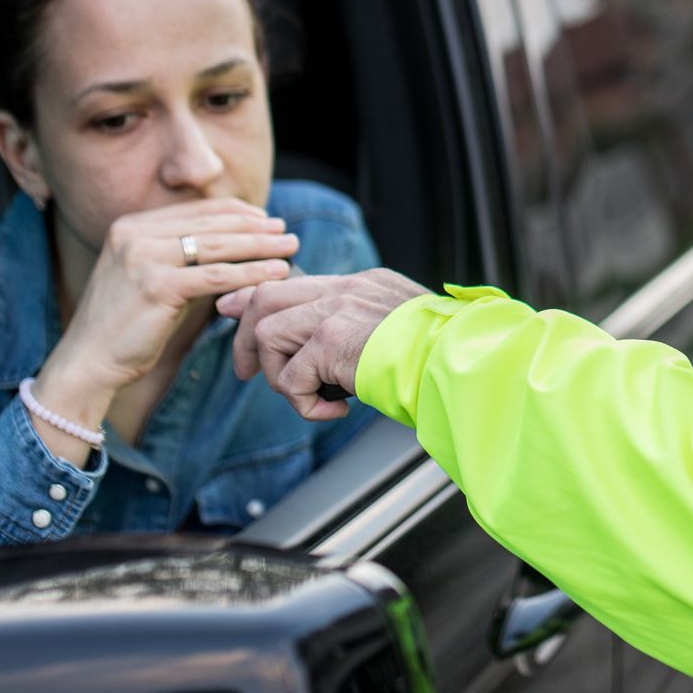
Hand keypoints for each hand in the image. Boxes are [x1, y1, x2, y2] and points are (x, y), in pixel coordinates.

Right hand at [46, 198, 299, 400]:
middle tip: (286, 231)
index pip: (196, 211)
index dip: (236, 213)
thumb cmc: (123, 326)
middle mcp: (134, 234)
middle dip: (254, 227)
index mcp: (131, 226)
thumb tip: (230, 241)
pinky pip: (216, 276)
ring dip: (260, 246)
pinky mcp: (156, 286)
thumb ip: (177, 255)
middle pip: (210, 224)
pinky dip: (251, 273)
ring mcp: (143, 258)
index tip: (265, 219)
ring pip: (217, 246)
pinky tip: (276, 273)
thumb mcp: (146, 277)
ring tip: (290, 247)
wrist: (87, 362)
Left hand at [218, 268, 429, 419]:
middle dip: (247, 339)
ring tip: (313, 398)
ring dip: (281, 377)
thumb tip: (326, 355)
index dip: (255, 297)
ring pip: (269, 334)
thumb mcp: (397, 331)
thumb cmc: (440, 359)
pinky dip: (304, 405)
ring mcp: (337, 310)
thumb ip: (362, 328)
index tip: (231, 309)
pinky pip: (290, 379)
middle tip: (248, 373)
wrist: (461, 363)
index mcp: (363, 284)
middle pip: (267, 296)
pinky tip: (335, 411)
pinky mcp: (331, 340)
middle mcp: (347, 289)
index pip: (296, 281)